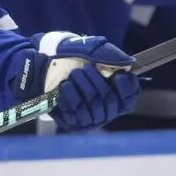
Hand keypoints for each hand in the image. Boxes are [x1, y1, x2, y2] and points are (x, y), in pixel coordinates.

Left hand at [16, 32, 140, 131]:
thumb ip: (111, 55)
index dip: (127, 88)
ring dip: (84, 88)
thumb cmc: (74, 60)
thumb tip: (128, 63)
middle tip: (85, 69)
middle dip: (98, 82)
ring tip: (73, 75)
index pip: (130, 97)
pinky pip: (77, 114)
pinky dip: (70, 98)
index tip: (119, 77)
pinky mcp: (75, 124)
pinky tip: (64, 87)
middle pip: (110, 100)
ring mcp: (91, 120)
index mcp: (116, 95)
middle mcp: (107, 111)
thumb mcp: (93, 52)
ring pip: (94, 106)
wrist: (46, 70)